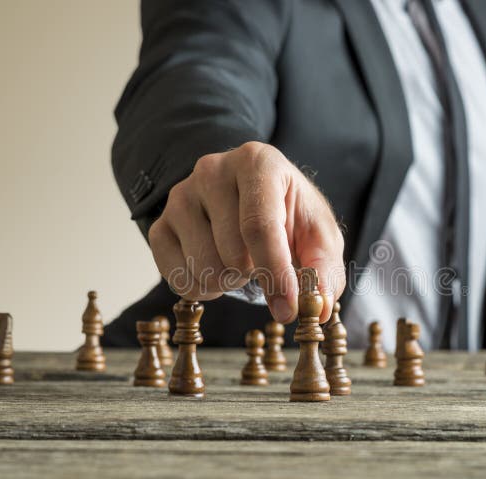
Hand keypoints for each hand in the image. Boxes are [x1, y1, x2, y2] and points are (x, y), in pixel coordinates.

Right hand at [148, 142, 344, 323]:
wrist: (256, 203)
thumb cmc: (290, 217)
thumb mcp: (320, 237)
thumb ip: (324, 269)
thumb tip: (317, 305)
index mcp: (257, 162)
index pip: (259, 225)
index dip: (275, 273)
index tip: (288, 309)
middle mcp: (212, 170)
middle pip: (231, 252)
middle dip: (255, 275)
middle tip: (263, 262)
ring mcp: (180, 196)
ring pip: (203, 266)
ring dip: (229, 282)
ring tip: (241, 262)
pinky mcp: (160, 224)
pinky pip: (177, 277)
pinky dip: (202, 288)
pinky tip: (218, 268)